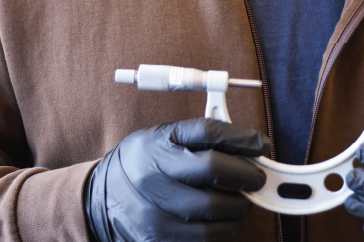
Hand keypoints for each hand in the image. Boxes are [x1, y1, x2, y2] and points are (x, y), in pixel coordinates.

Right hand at [84, 118, 269, 241]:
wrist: (102, 197)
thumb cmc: (143, 161)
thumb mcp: (165, 137)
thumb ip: (202, 137)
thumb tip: (248, 144)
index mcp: (159, 143)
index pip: (207, 132)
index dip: (240, 137)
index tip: (261, 143)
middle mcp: (154, 175)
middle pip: (213, 169)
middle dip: (245, 174)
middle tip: (257, 178)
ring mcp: (154, 211)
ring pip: (212, 212)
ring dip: (238, 208)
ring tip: (242, 203)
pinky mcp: (157, 240)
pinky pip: (202, 239)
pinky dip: (221, 231)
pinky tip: (224, 222)